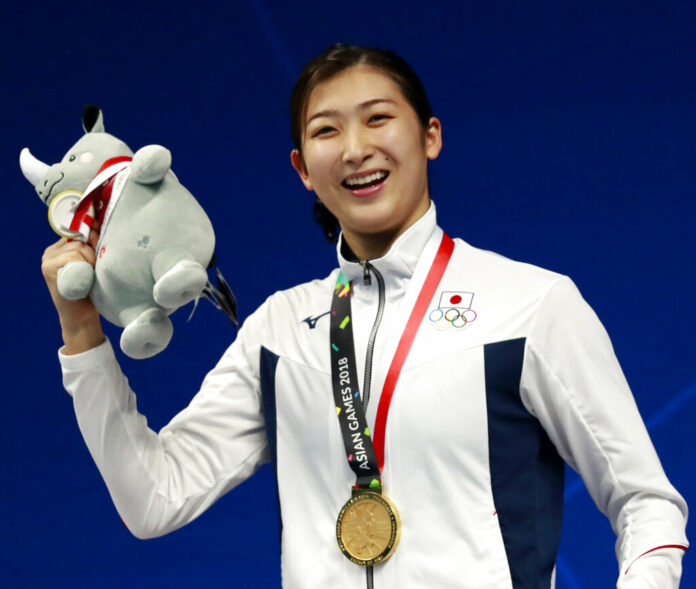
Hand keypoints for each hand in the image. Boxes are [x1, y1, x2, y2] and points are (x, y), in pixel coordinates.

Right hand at [41, 227, 104, 353]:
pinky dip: (84, 265)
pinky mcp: (48, 268)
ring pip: (78, 247)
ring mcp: (48, 259)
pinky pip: (72, 256)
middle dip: (95, 250)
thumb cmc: (92, 292)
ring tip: (93, 275)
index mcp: (61, 248)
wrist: (82, 317)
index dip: (94, 235)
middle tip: (98, 268)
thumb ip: (94, 247)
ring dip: (92, 260)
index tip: (104, 244)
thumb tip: (102, 226)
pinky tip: (86, 278)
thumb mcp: (95, 265)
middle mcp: (51, 252)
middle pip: (80, 238)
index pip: (79, 231)